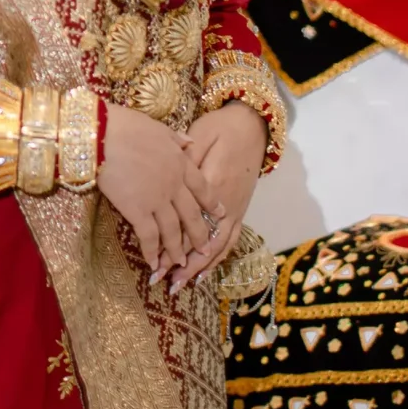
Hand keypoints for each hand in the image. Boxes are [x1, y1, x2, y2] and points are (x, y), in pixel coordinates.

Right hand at [97, 103, 221, 282]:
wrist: (102, 135)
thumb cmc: (125, 126)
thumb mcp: (157, 127)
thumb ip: (176, 138)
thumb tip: (191, 142)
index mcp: (180, 163)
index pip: (201, 187)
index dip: (210, 203)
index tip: (219, 214)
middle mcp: (173, 185)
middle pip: (191, 215)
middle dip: (199, 234)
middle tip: (205, 249)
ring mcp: (157, 200)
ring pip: (172, 230)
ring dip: (177, 249)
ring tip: (180, 263)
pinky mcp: (137, 211)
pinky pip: (148, 236)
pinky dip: (151, 252)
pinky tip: (152, 263)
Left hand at [168, 101, 268, 292]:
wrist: (252, 124)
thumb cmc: (221, 128)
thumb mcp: (200, 137)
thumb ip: (185, 161)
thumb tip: (167, 183)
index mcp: (214, 185)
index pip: (191, 224)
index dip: (173, 243)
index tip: (155, 260)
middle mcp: (228, 204)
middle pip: (204, 241)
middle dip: (184, 264)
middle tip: (163, 281)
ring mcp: (237, 208)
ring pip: (218, 245)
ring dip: (200, 266)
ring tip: (181, 284)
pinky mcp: (241, 208)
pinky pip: (231, 239)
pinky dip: (218, 257)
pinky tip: (206, 271)